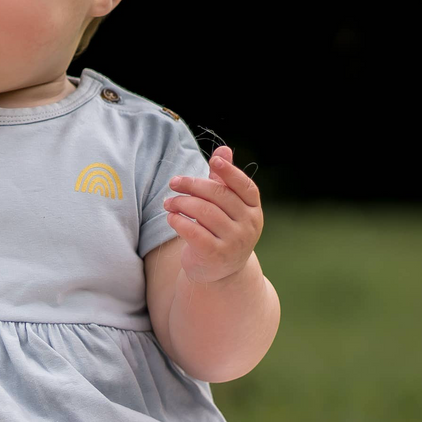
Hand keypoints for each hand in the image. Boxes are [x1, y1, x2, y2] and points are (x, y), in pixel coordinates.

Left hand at [162, 145, 263, 285]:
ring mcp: (234, 242)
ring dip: (181, 203)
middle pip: (219, 196)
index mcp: (253, 210)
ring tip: (168, 202)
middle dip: (193, 185)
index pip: (245, 187)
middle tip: (173, 182)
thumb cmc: (220, 229)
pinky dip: (179, 221)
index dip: (231, 172)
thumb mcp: (225, 206)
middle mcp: (249, 226)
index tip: (213, 160)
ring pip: (204, 212)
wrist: (219, 271)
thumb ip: (223, 179)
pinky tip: (171, 217)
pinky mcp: (216, 256)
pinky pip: (194, 232)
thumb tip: (223, 149)